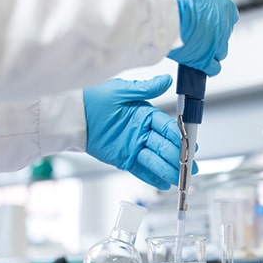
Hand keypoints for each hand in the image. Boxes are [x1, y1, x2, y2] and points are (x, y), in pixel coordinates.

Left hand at [84, 75, 191, 189]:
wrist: (72, 116)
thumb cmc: (94, 99)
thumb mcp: (121, 90)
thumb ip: (146, 88)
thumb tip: (166, 80)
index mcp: (146, 114)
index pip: (168, 127)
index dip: (180, 137)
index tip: (189, 145)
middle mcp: (143, 131)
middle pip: (165, 146)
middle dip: (178, 157)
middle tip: (189, 167)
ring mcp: (135, 146)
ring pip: (156, 160)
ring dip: (169, 170)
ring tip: (180, 179)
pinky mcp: (125, 159)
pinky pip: (141, 170)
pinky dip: (152, 177)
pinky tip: (164, 183)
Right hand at [155, 0, 238, 75]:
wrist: (162, 14)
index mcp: (225, 6)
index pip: (228, 14)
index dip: (216, 17)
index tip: (207, 18)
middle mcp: (224, 26)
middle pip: (223, 34)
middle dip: (212, 34)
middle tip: (196, 31)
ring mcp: (216, 45)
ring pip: (220, 51)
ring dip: (210, 50)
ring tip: (195, 46)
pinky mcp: (205, 60)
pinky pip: (213, 68)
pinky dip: (208, 67)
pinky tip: (199, 62)